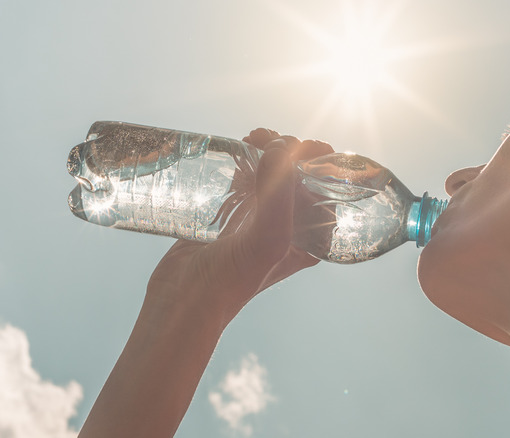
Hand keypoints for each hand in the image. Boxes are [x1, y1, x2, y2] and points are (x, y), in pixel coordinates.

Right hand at [146, 128, 333, 323]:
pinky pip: (246, 179)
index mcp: (309, 238)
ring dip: (268, 150)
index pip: (327, 189)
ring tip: (252, 139)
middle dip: (290, 149)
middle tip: (267, 140)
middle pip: (299, 175)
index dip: (319, 161)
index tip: (300, 145)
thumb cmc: (230, 281)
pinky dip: (245, 160)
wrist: (182, 301)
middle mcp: (289, 228)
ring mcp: (259, 219)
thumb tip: (281, 148)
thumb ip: (278, 195)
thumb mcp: (266, 240)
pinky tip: (239, 149)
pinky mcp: (232, 214)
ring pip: (273, 173)